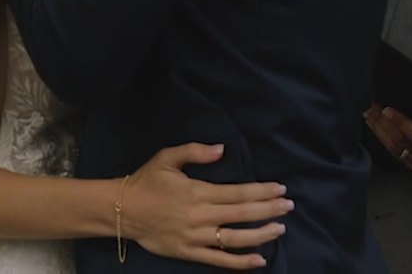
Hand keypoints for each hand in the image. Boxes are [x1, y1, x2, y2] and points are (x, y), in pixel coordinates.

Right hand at [121, 142, 291, 269]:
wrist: (122, 210)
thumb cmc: (146, 182)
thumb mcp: (167, 158)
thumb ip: (195, 152)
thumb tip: (222, 149)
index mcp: (198, 191)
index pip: (238, 193)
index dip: (262, 191)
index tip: (280, 189)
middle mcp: (201, 215)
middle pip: (242, 214)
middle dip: (269, 210)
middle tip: (289, 206)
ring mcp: (196, 237)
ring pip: (236, 238)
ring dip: (261, 234)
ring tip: (280, 229)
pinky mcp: (189, 252)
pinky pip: (219, 260)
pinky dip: (240, 261)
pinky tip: (259, 259)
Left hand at [366, 73, 411, 173]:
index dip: (404, 125)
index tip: (388, 110)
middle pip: (403, 142)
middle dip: (385, 123)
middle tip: (371, 103)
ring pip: (395, 147)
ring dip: (379, 129)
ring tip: (368, 108)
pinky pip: (394, 151)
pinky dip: (382, 136)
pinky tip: (372, 121)